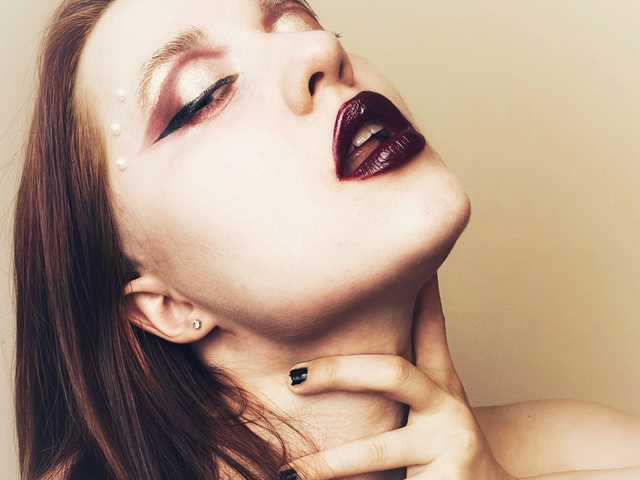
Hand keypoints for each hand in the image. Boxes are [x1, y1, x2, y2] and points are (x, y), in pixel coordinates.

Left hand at [279, 273, 516, 478]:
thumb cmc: (445, 448)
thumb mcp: (426, 407)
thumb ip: (396, 378)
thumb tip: (346, 350)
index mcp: (440, 383)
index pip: (430, 326)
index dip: (419, 291)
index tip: (407, 258)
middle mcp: (448, 406)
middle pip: (392, 372)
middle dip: (339, 371)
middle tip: (294, 377)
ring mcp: (449, 443)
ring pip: (380, 448)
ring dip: (332, 462)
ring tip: (291, 472)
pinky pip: (385, 479)